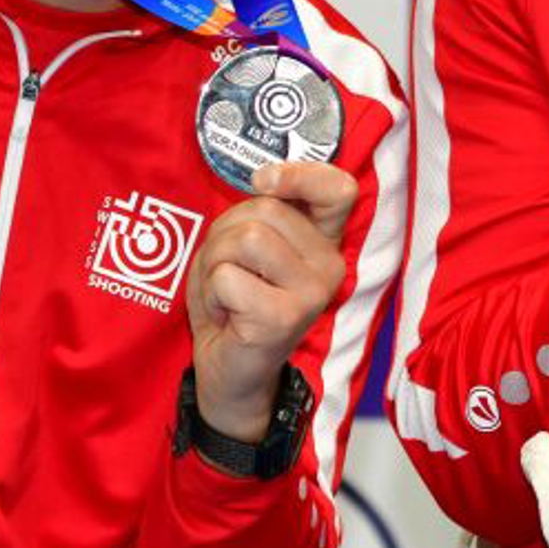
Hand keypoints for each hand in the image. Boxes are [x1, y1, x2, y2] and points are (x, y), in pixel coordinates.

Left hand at [184, 159, 356, 440]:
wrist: (228, 373)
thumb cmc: (235, 303)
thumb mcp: (249, 248)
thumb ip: (262, 214)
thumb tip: (263, 181)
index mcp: (325, 242)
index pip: (338, 189)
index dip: (299, 173)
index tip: (263, 182)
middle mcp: (330, 265)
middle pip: (265, 210)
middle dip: (224, 234)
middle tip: (227, 271)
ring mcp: (312, 293)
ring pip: (244, 239)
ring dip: (214, 264)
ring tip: (225, 292)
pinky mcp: (284, 317)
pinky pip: (226, 278)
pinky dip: (210, 294)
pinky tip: (226, 316)